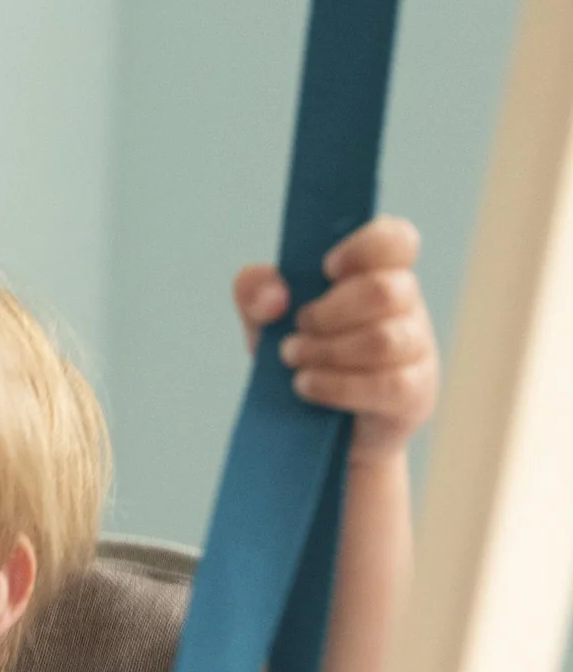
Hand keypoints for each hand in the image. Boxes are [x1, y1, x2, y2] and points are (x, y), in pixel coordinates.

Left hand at [233, 214, 438, 462]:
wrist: (314, 430)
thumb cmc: (302, 360)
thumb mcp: (268, 323)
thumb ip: (255, 292)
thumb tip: (274, 296)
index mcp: (377, 274)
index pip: (395, 241)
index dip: (363, 247)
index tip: (326, 268)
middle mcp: (406, 307)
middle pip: (384, 291)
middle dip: (326, 313)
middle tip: (296, 330)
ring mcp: (416, 350)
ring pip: (381, 340)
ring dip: (325, 351)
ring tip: (293, 360)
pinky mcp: (414, 394)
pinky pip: (385, 384)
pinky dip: (335, 385)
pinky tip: (306, 386)